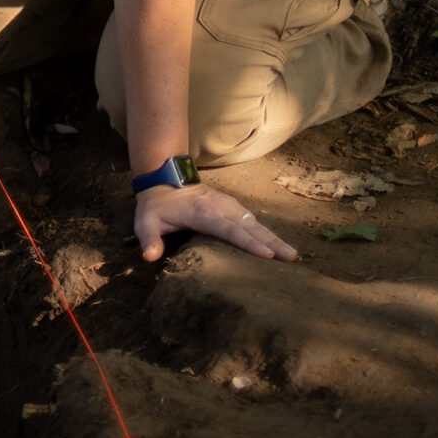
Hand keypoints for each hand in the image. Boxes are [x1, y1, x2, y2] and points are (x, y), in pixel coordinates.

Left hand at [132, 182, 295, 263]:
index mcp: (201, 213)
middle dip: (270, 243)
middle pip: (249, 227)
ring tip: (292, 256)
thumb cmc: (155, 207)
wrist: (164, 179)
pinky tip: (280, 247)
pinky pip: (253, 222)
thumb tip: (149, 257)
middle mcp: (220, 208)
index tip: (266, 255)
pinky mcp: (233, 208)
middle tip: (290, 259)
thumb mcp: (145, 221)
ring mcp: (228, 206)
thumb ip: (148, 239)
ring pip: (255, 224)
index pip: (227, 229)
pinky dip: (268, 234)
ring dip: (274, 239)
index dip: (247, 242)